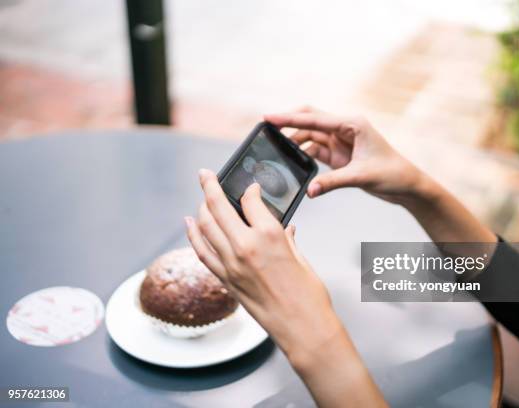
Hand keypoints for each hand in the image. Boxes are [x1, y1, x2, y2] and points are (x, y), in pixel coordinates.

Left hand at [184, 169, 342, 361]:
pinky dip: (193, 236)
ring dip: (200, 208)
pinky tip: (189, 225)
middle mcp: (245, 247)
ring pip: (205, 227)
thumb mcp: (301, 258)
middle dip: (209, 186)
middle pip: (218, 207)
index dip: (249, 189)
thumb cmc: (309, 296)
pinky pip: (202, 252)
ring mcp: (231, 265)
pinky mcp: (226, 281)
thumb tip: (283, 229)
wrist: (303, 328)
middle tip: (205, 175)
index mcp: (270, 236)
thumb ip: (287, 239)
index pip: (250, 200)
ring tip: (201, 197)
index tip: (250, 187)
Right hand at [265, 106, 424, 204]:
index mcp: (352, 124)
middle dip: (288, 122)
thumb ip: (333, 183)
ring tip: (273, 146)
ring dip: (294, 140)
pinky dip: (302, 154)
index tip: (269, 117)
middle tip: (265, 126)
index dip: (290, 118)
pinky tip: (290, 158)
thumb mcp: (361, 177)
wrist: (407, 185)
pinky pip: (315, 150)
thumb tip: (310, 190)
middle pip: (310, 119)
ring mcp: (341, 141)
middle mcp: (344, 129)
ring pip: (310, 135)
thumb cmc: (393, 173)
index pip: (315, 118)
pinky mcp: (339, 155)